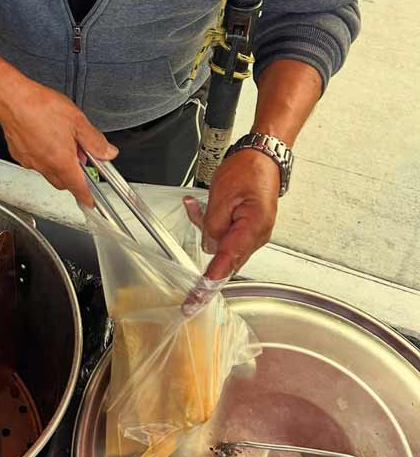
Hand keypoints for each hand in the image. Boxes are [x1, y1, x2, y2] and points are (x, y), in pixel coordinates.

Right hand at [0, 77, 117, 206]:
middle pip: (63, 182)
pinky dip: (43, 156)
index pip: (78, 188)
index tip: (89, 202)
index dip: (86, 197)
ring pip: (48, 172)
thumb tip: (107, 152)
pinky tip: (45, 138)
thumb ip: (95, 141)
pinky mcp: (18, 154)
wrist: (12, 99)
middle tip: (79, 157)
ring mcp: (29, 161)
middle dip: (73, 176)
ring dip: (57, 165)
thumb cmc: (41, 108)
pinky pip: (35, 162)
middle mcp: (44, 166)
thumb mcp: (78, 122)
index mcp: (62, 162)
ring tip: (62, 141)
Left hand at [185, 149, 279, 279]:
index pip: (227, 262)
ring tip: (199, 204)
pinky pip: (225, 234)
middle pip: (224, 255)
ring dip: (207, 226)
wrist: (262, 158)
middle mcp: (257, 236)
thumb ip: (213, 226)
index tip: (197, 297)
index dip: (210, 281)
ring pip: (222, 243)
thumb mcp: (222, 197)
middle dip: (206, 238)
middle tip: (195, 216)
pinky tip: (202, 207)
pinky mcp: (248, 229)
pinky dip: (213, 223)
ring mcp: (253, 234)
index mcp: (253, 229)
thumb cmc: (248, 172)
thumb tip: (210, 247)